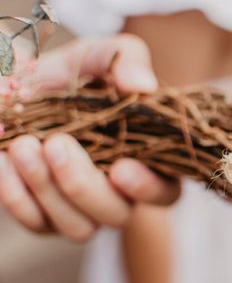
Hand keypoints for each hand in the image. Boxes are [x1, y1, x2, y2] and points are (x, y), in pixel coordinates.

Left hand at [0, 34, 179, 240]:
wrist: (26, 86)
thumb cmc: (78, 76)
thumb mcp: (103, 55)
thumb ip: (128, 60)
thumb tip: (141, 84)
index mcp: (148, 162)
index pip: (164, 192)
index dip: (148, 188)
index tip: (121, 169)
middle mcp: (121, 195)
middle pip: (117, 215)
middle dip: (84, 185)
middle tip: (56, 144)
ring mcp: (83, 211)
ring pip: (77, 227)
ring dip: (47, 190)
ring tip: (24, 145)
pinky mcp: (45, 217)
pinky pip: (36, 223)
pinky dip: (17, 195)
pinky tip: (5, 159)